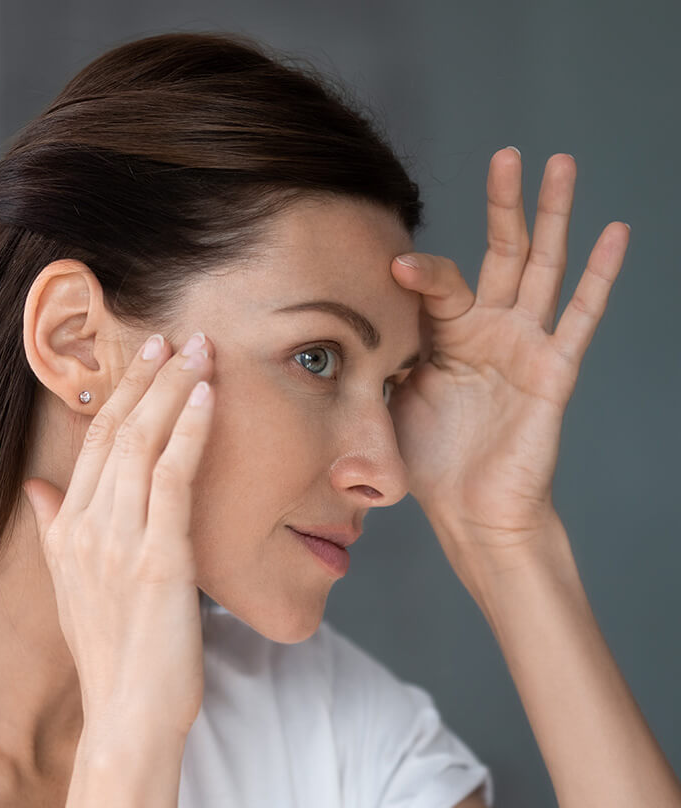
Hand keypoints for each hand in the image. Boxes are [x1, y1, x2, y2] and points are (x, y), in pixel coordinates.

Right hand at [21, 331, 214, 742]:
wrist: (129, 717)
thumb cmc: (114, 654)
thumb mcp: (72, 589)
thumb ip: (53, 532)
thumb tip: (37, 489)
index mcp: (67, 530)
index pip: (93, 443)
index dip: (121, 394)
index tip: (146, 359)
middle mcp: (86, 528)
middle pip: (116, 432)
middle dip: (147, 378)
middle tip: (176, 337)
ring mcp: (120, 541)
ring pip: (143, 444)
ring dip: (173, 390)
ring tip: (199, 350)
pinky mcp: (159, 559)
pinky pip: (173, 479)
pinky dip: (189, 432)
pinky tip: (206, 398)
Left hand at [389, 148, 629, 550]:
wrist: (470, 511)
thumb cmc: (429, 461)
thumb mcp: (389, 401)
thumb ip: (376, 360)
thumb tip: (333, 334)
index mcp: (447, 335)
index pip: (439, 283)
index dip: (420, 272)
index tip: (393, 265)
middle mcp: (489, 330)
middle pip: (500, 252)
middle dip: (504, 203)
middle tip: (506, 153)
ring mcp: (525, 345)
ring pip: (544, 267)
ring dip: (553, 216)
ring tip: (560, 163)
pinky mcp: (554, 369)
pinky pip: (582, 316)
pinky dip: (602, 275)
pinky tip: (617, 231)